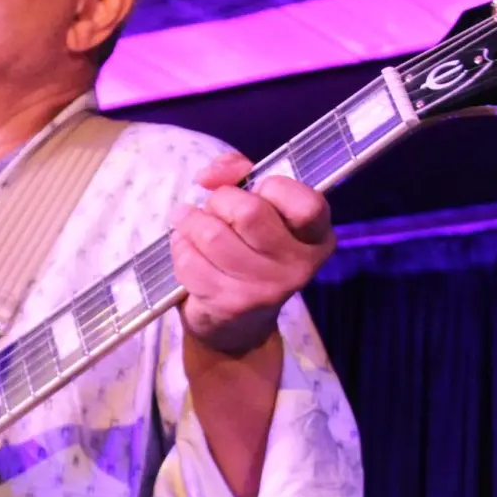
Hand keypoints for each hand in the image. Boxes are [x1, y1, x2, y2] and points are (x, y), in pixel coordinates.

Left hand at [169, 151, 334, 354]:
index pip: (306, 203)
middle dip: (220, 201)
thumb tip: (210, 175)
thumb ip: (240, 173)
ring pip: (212, 234)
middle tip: (214, 209)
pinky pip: (190, 260)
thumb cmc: (250, 248)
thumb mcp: (257, 205)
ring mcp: (265, 289)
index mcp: (317, 237)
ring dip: (192, 222)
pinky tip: (188, 250)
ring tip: (191, 225)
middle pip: (249, 212)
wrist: (237, 323)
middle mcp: (298, 266)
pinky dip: (180, 247)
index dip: (271, 187)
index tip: (255, 190)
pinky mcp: (230, 304)